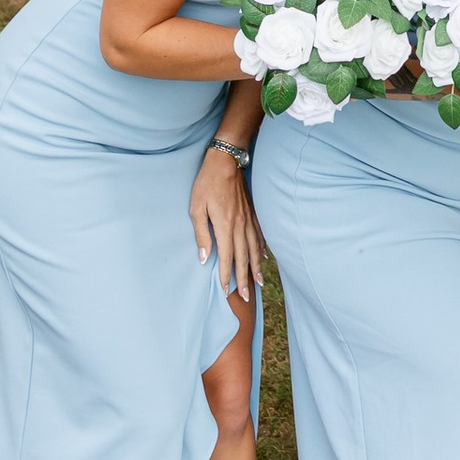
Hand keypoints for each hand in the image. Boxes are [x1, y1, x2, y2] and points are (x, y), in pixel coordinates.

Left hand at [190, 141, 263, 298]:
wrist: (226, 161)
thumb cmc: (206, 183)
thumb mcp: (196, 208)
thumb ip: (201, 234)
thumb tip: (203, 258)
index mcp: (224, 226)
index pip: (226, 258)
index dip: (226, 276)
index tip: (226, 291)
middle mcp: (239, 226)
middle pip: (243, 258)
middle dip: (244, 279)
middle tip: (248, 297)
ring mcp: (248, 219)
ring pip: (254, 249)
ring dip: (256, 268)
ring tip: (259, 283)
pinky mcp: (252, 213)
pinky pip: (259, 235)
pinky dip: (261, 249)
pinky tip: (263, 258)